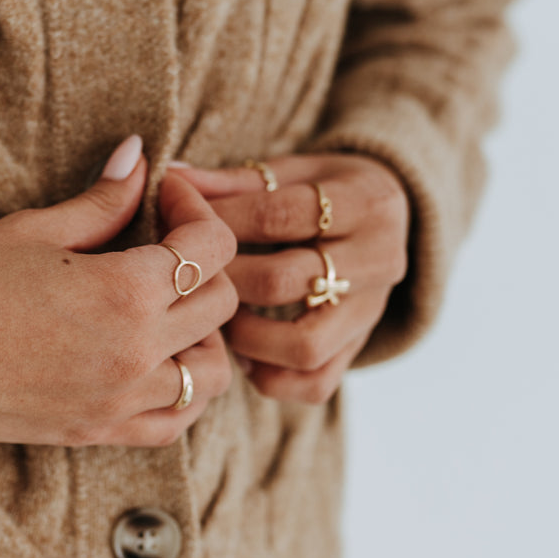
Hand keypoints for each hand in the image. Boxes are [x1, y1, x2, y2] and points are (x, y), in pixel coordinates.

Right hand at [0, 135, 239, 446]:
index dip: (197, 209)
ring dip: (206, 337)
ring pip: (212, 373)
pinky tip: (160, 366)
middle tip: (165, 247)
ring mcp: (120, 401)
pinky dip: (184, 395)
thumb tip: (139, 157)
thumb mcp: (34, 230)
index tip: (165, 195)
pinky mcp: (99, 432)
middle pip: (223, 305)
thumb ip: (102, 200)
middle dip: (206, 264)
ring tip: (170, 312)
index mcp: (125, 293)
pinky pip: (174, 423)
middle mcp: (136, 353)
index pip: (211, 247)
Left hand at [166, 153, 409, 403]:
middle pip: (287, 281)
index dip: (225, 220)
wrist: (385, 221)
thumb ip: (235, 181)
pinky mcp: (359, 349)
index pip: (284, 215)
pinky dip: (272, 376)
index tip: (184, 223)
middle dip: (226, 280)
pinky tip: (242, 353)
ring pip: (305, 346)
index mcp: (366, 202)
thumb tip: (173, 176)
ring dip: (247, 336)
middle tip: (191, 278)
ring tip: (219, 319)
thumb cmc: (323, 193)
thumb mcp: (290, 173)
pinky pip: (316, 384)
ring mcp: (372, 312)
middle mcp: (379, 260)